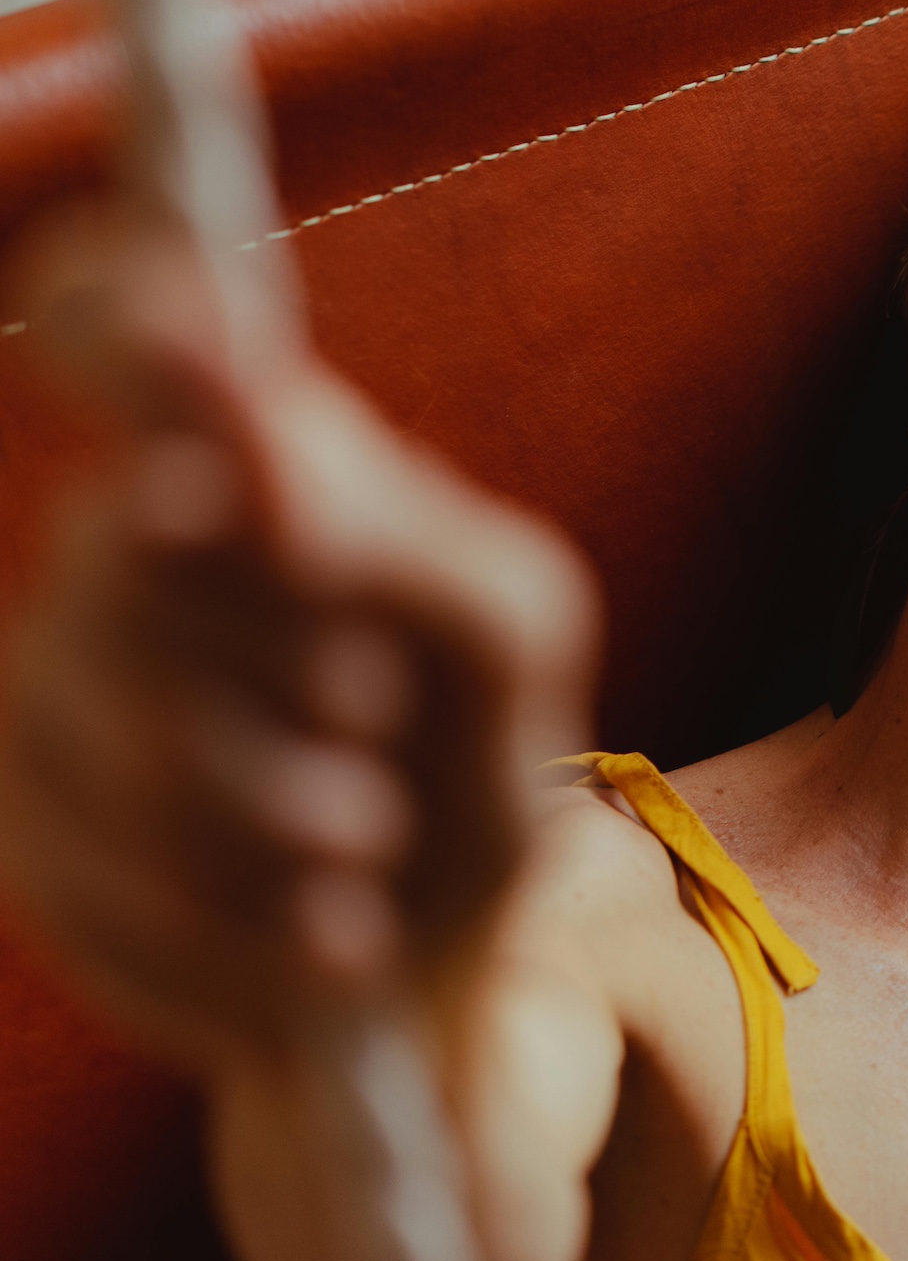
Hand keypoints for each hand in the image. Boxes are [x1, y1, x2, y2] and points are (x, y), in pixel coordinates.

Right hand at [0, 221, 595, 1080]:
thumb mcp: (506, 627)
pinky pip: (129, 886)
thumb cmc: (472, 744)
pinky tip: (322, 922)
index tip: (187, 349)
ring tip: (367, 835)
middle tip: (380, 714)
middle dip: (299, 661)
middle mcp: (115, 545)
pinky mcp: (26, 838)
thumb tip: (253, 463)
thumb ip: (399, 531)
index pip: (114, 317)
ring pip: (138, 738)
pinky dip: (263, 921)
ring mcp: (44, 686)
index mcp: (242, 459)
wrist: (436, 946)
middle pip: (129, 550)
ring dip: (298, 814)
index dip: (122, 314)